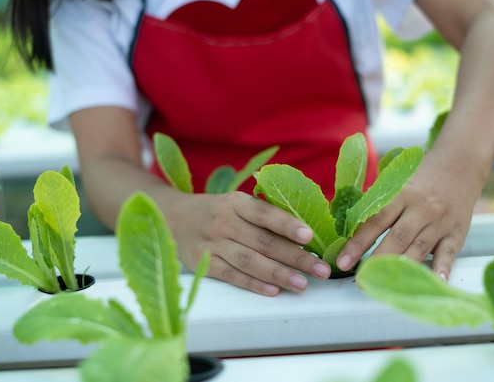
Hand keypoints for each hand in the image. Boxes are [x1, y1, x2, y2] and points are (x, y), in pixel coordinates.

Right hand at [169, 191, 331, 295]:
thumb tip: (304, 233)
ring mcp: (212, 244)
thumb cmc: (216, 212)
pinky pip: (232, 275)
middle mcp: (224, 222)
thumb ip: (263, 215)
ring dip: (279, 274)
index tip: (310, 235)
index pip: (264, 213)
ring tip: (302, 284)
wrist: (171, 218)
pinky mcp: (203, 263)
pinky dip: (253, 284)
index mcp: (236, 203)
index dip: (287, 224)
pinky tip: (273, 290)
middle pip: (263, 241)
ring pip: (250, 261)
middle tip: (321, 269)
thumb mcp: (235, 204)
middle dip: (295, 257)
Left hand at [336, 152, 481, 279]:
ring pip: (418, 249)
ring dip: (401, 269)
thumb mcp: (397, 184)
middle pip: (397, 238)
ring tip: (384, 287)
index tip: (342, 260)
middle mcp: (421, 209)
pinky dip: (441, 269)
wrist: (460, 165)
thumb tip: (349, 230)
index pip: (376, 220)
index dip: (358, 242)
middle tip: (360, 279)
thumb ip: (379, 206)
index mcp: (402, 194)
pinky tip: (434, 282)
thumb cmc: (421, 178)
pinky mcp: (456, 234)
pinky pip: (448, 254)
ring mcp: (440, 223)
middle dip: (376, 261)